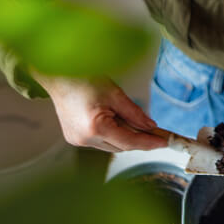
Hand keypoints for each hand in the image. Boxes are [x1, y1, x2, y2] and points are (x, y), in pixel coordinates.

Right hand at [36, 74, 167, 152]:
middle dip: (139, 139)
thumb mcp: (115, 94)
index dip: (149, 142)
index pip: (130, 142)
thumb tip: (150, 126)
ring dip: (124, 137)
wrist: (58, 77)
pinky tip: (114, 121)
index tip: (164, 142)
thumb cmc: (83, 79)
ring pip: (111, 146)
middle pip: (121, 146)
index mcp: (95, 128)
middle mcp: (84, 138)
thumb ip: (135, 113)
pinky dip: (111, 135)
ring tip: (131, 121)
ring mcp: (77, 140)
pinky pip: (100, 142)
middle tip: (156, 132)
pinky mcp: (74, 138)